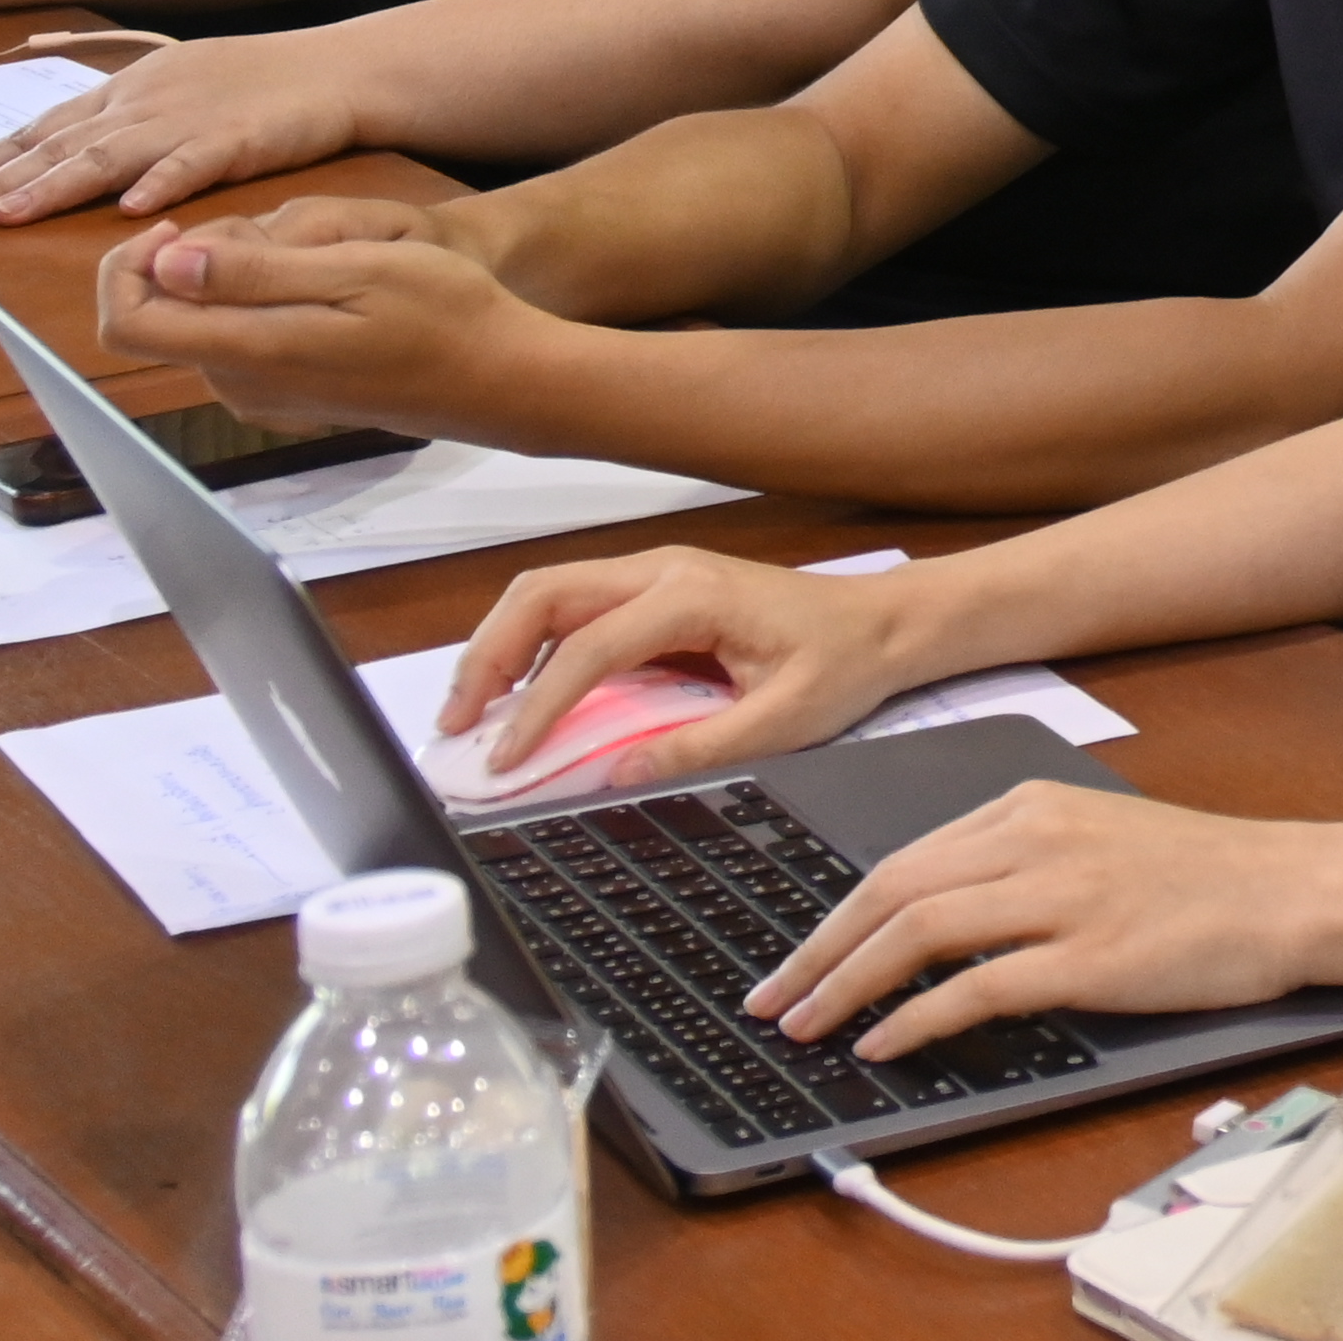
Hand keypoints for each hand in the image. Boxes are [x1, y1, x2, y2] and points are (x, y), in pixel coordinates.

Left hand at [0, 33, 355, 223]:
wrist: (338, 68)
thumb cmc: (261, 83)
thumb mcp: (176, 88)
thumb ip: (124, 119)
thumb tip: (69, 149)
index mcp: (127, 91)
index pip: (41, 128)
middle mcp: (144, 103)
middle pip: (59, 144)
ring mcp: (188, 119)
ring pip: (107, 156)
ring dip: (54, 186)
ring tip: (7, 213)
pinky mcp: (237, 139)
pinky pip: (193, 165)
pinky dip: (160, 184)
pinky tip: (131, 210)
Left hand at [93, 200, 524, 432]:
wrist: (500, 378)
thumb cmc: (443, 314)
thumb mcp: (356, 268)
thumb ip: (255, 271)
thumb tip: (166, 262)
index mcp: (249, 349)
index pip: (126, 320)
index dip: (123, 267)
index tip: (177, 226)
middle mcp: (239, 383)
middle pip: (163, 315)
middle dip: (192, 260)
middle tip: (274, 232)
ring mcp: (262, 396)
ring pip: (201, 324)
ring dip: (230, 280)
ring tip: (313, 257)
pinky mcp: (287, 398)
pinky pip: (236, 342)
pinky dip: (254, 304)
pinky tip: (320, 289)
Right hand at [441, 543, 937, 794]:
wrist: (885, 623)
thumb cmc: (843, 662)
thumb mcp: (783, 719)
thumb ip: (699, 746)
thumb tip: (618, 774)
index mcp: (693, 594)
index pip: (587, 648)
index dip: (537, 707)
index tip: (506, 760)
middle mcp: (663, 569)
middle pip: (543, 594)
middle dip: (488, 655)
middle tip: (457, 725)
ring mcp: (656, 573)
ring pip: (549, 593)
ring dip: (501, 646)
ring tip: (473, 713)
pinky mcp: (655, 591)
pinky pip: (575, 608)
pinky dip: (532, 645)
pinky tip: (521, 695)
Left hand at [748, 786, 1342, 1058]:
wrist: (1294, 890)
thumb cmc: (1209, 875)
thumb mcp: (1100, 838)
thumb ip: (1020, 863)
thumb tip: (936, 917)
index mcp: (1033, 805)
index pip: (904, 857)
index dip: (837, 914)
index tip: (797, 956)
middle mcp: (1037, 839)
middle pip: (891, 889)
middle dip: (816, 950)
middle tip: (770, 998)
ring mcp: (1061, 896)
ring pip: (918, 932)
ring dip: (846, 985)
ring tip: (807, 1027)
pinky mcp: (1089, 956)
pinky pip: (975, 987)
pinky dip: (914, 1018)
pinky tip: (884, 1044)